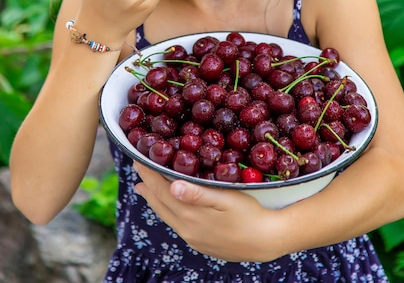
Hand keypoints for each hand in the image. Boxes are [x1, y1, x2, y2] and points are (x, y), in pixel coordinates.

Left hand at [134, 162, 282, 261]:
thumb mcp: (227, 199)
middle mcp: (186, 227)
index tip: (138, 159)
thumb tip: (172, 187)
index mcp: (190, 214)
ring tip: (144, 189)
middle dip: (147, 185)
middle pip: (159, 203)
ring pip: (166, 215)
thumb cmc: (249, 214)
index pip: (161, 190)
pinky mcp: (199, 243)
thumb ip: (198, 194)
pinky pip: (176, 223)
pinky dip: (167, 210)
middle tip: (137, 169)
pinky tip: (170, 206)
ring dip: (154, 199)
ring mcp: (192, 237)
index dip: (149, 174)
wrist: (266, 241)